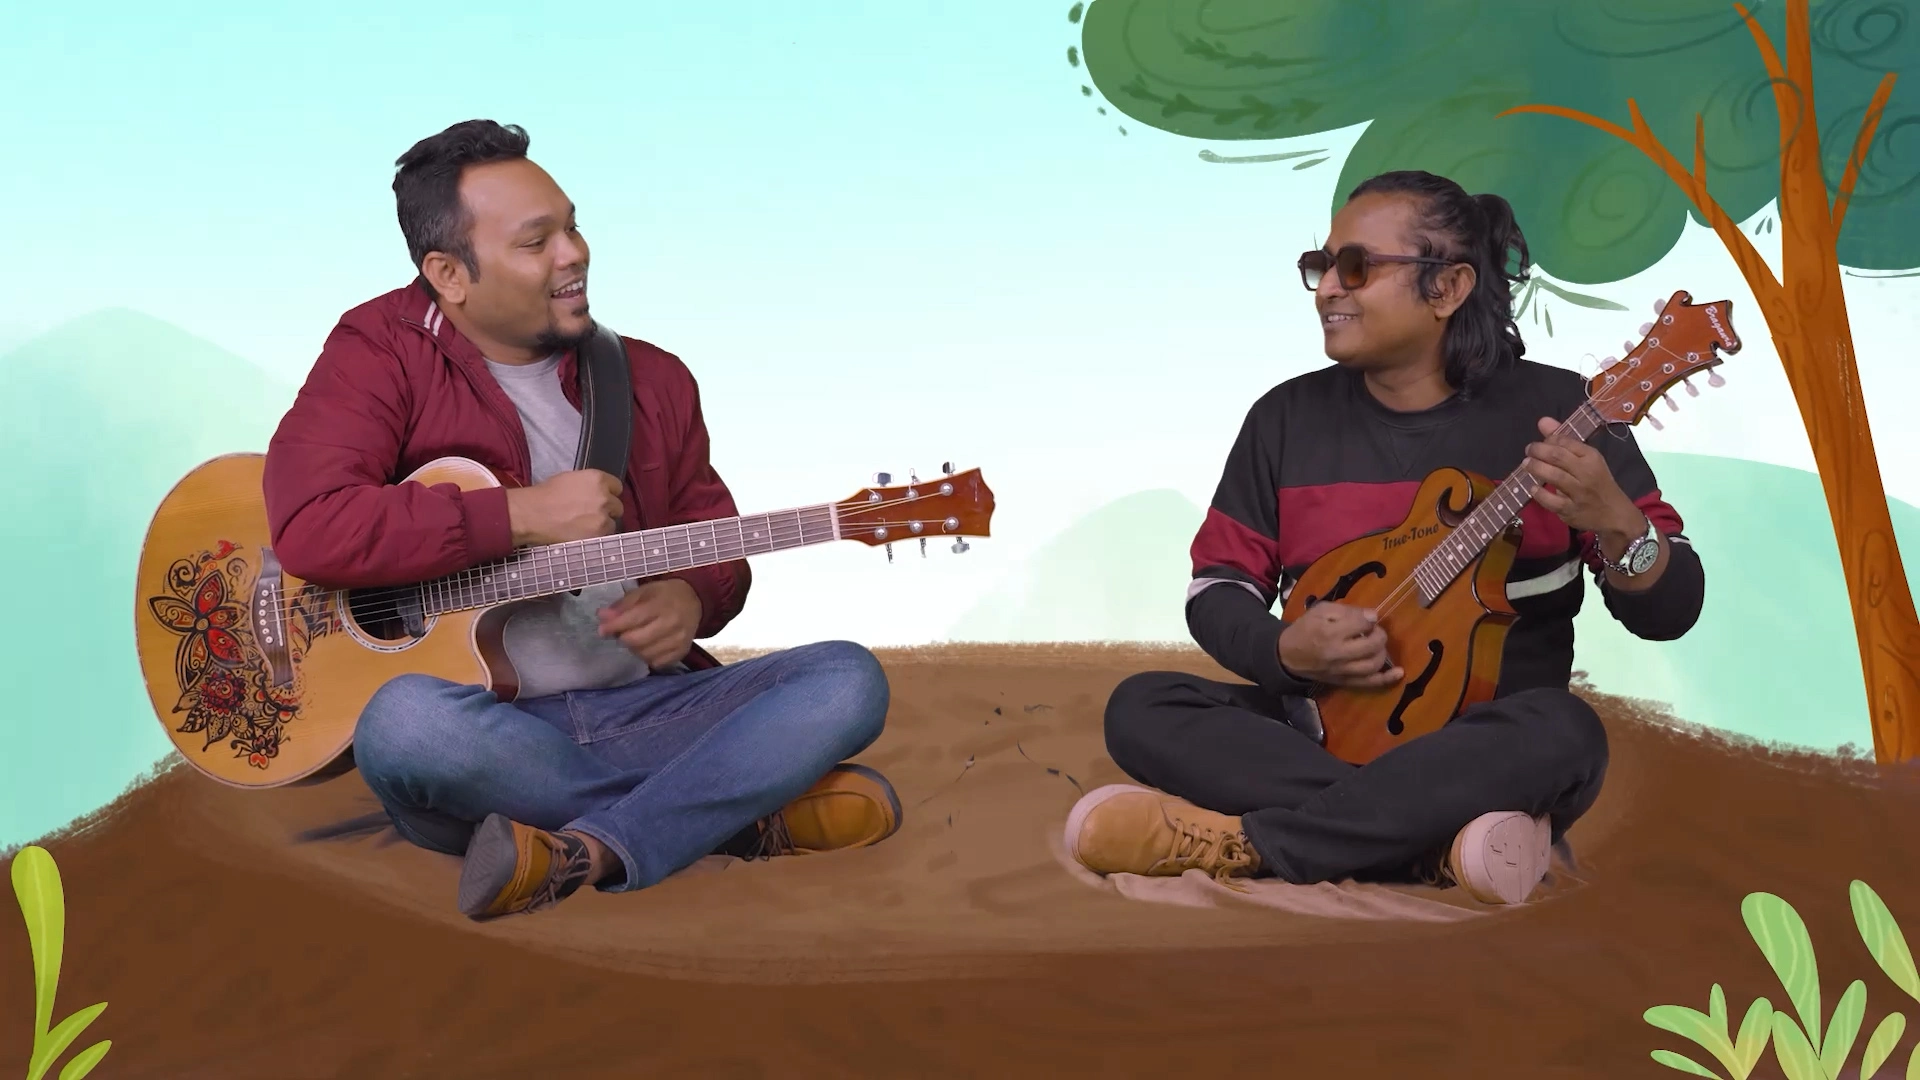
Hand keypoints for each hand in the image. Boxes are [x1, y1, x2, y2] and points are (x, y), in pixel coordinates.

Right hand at [505, 469, 622, 546]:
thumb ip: (589, 485)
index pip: (617, 487)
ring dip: (603, 524)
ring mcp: (603, 516)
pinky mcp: (598, 534)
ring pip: (613, 522)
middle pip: (617, 506)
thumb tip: (595, 491)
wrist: (532, 514)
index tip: (602, 499)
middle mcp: (604, 496)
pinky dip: (596, 536)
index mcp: (598, 479)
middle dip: (607, 510)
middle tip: (592, 514)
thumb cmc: (545, 495)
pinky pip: (605, 535)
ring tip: (585, 526)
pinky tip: (583, 533)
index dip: (609, 494)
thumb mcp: (570, 479)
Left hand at [596, 577, 703, 667]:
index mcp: (662, 603)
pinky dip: (648, 656)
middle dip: (623, 637)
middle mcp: (673, 623)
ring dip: (634, 648)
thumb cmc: (664, 595)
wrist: (693, 601)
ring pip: (645, 654)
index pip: (633, 619)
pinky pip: (657, 663)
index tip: (602, 630)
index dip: (614, 626)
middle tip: (621, 632)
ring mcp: (679, 640)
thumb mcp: (643, 591)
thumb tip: (602, 617)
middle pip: (637, 640)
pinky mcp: (682, 652)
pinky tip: (649, 646)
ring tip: (636, 637)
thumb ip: (622, 605)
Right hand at [1277, 602, 1403, 687]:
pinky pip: (1369, 683)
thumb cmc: (1305, 629)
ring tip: (1376, 645)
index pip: (1362, 624)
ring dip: (1382, 651)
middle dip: (1379, 634)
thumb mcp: (1320, 611)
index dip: (1369, 618)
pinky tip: (1400, 672)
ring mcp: (1343, 671)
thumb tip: (1372, 616)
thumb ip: (1346, 611)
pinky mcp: (1345, 682)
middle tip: (1374, 630)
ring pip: (1374, 664)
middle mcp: (1338, 653)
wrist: (1288, 656)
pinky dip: (1387, 679)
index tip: (1367, 617)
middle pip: (1372, 644)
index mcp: (1330, 632)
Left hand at [1523, 417, 1642, 535]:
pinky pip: (1552, 501)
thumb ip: (1563, 441)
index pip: (1566, 442)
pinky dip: (1540, 494)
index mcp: (1592, 457)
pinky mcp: (1571, 510)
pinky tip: (1532, 487)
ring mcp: (1579, 493)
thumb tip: (1542, 421)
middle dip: (1538, 450)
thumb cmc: (1597, 483)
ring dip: (1536, 468)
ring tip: (1526, 464)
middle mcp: (1587, 473)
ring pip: (1555, 476)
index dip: (1549, 439)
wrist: (1614, 514)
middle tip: (1528, 450)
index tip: (1539, 443)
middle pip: (1558, 457)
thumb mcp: (1586, 460)